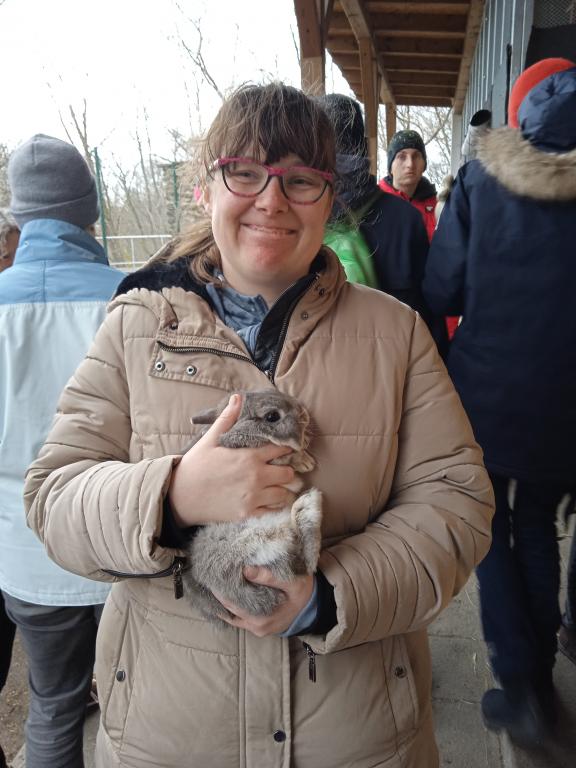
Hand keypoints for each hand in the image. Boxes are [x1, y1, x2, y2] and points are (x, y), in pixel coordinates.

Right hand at [168, 394, 296, 526]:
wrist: (180, 497)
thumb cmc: (195, 467)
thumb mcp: (209, 440)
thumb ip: (227, 419)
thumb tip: (238, 397)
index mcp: (249, 456)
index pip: (281, 449)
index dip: (285, 448)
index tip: (285, 449)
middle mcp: (256, 477)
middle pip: (289, 473)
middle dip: (286, 470)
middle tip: (279, 470)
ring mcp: (253, 497)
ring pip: (284, 494)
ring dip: (282, 489)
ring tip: (275, 486)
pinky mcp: (248, 514)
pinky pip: (273, 511)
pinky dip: (274, 507)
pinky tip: (267, 501)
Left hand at [215, 566, 314, 636]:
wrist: (314, 607)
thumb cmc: (304, 592)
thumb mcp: (293, 582)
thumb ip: (270, 577)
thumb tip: (245, 570)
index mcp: (263, 618)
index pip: (232, 604)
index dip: (220, 590)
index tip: (212, 573)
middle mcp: (257, 627)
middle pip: (229, 610)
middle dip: (219, 593)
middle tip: (210, 574)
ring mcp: (257, 628)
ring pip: (232, 615)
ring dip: (223, 600)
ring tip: (213, 582)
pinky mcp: (258, 626)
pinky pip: (238, 617)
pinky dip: (230, 607)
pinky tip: (222, 595)